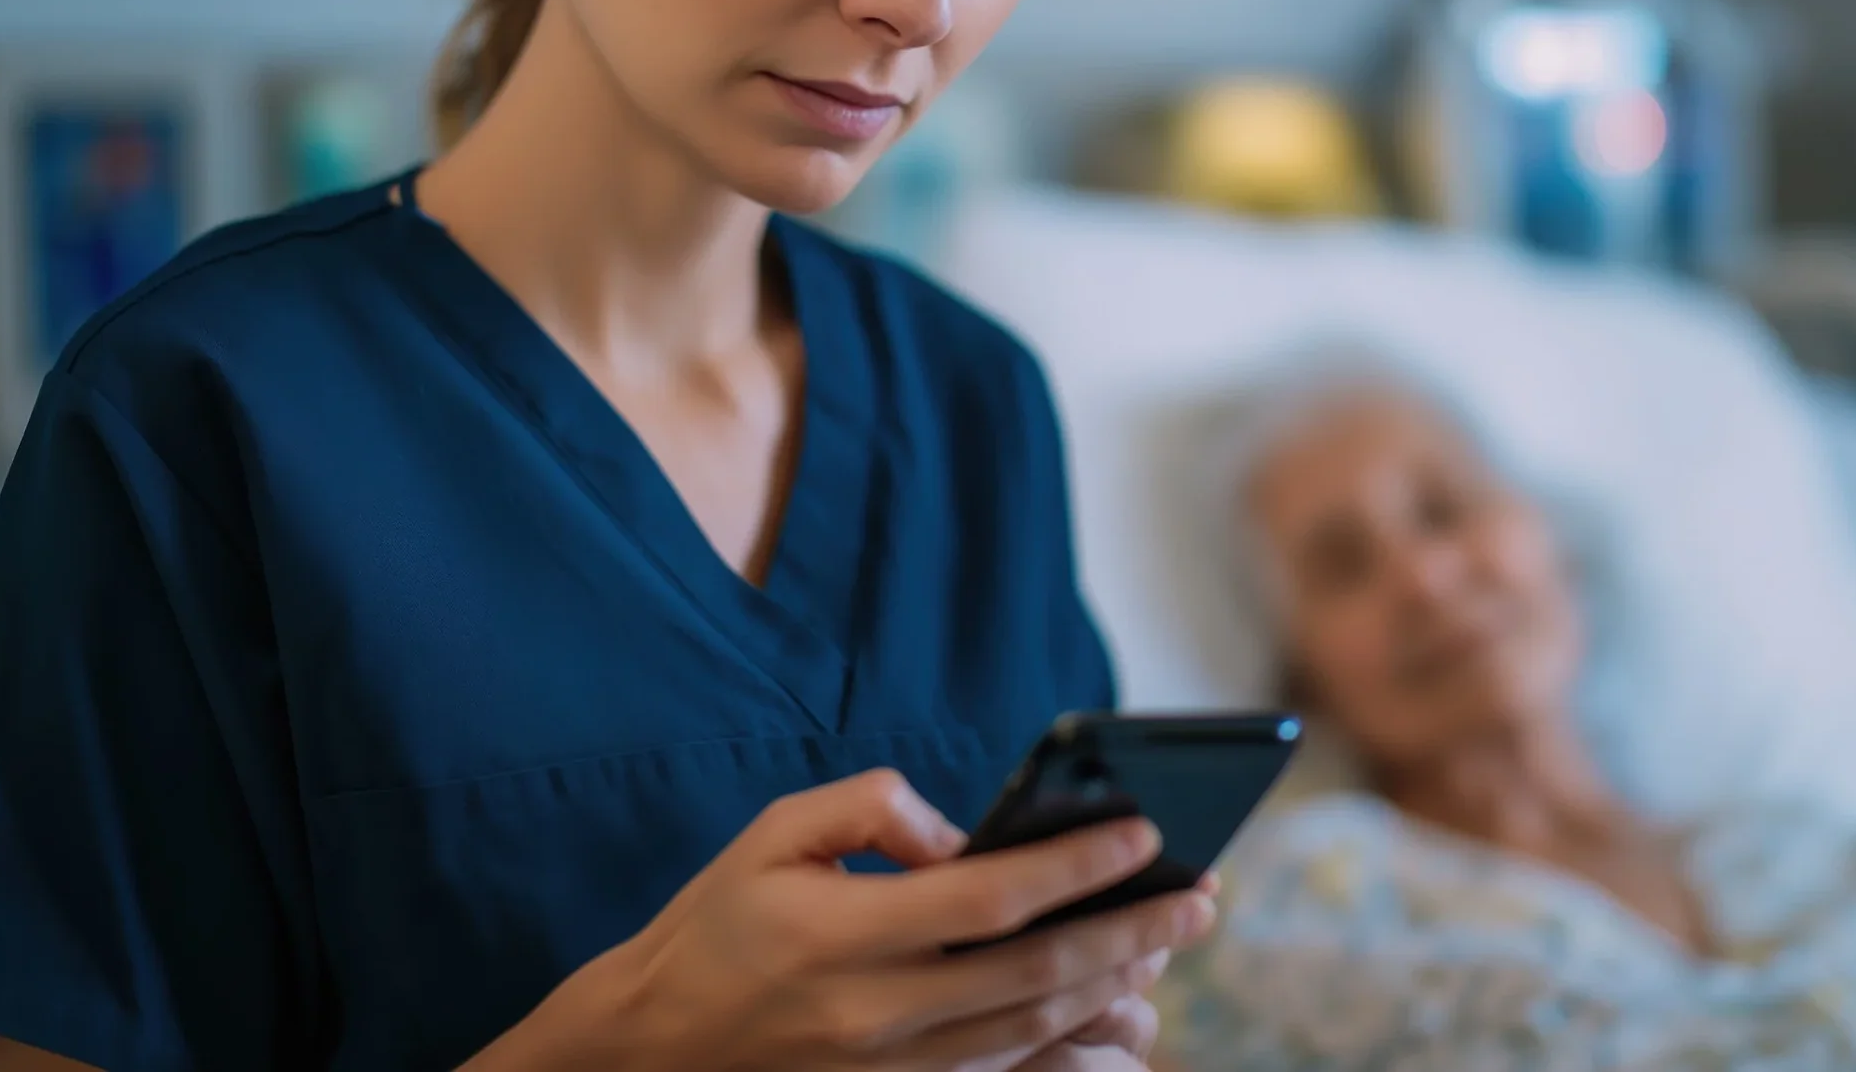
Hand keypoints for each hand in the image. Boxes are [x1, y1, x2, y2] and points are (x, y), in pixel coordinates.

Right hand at [469, 769, 1216, 1071]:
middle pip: (1036, 975)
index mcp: (842, 935)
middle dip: (1130, 931)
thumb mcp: (774, 835)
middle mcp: (876, 1013)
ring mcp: (893, 1070)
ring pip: (1033, 1031)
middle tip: (1200, 893)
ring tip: (1172, 939)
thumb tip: (963, 831)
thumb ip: (873, 810)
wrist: (655, 1049)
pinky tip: (1114, 1003)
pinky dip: (1070, 1037)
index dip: (1076, 867)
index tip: (1145, 833)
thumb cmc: (716, 925)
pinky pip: (1006, 1070)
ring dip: (1115, 984)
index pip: (990, 899)